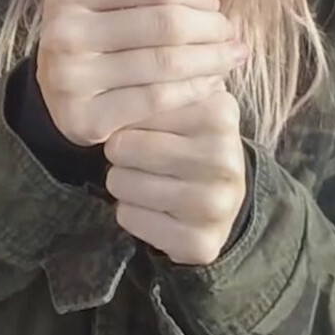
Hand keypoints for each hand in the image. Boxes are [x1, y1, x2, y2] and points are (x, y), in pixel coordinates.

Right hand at [36, 0, 245, 146]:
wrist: (62, 96)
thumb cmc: (91, 27)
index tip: (215, 1)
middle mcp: (63, 34)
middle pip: (166, 25)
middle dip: (210, 27)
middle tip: (230, 30)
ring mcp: (72, 80)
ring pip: (166, 64)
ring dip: (212, 59)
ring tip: (234, 54)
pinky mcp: (87, 120)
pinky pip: (158, 101)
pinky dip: (193, 90)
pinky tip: (212, 82)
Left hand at [106, 90, 246, 265]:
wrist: (224, 201)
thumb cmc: (190, 145)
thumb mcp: (179, 108)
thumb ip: (147, 93)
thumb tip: (110, 106)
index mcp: (219, 114)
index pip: (138, 106)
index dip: (129, 118)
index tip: (144, 127)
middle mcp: (223, 158)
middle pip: (122, 147)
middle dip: (120, 153)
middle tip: (141, 159)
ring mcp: (215, 204)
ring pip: (120, 184)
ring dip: (123, 184)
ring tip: (147, 182)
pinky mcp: (200, 241)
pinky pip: (128, 218)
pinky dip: (131, 213)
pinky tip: (154, 210)